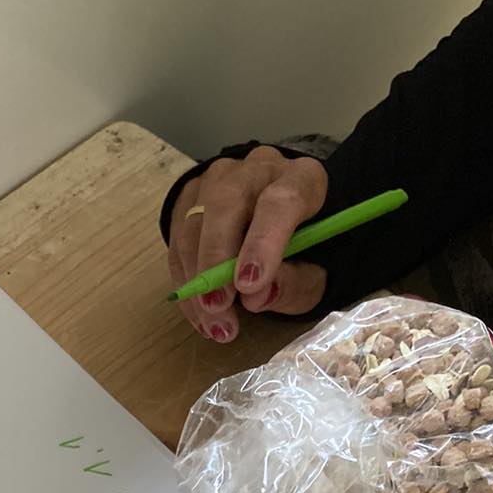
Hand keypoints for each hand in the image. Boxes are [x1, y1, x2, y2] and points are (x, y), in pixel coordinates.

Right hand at [168, 148, 328, 344]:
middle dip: (216, 261)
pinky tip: (200, 313)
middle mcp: (258, 169)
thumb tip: (256, 297)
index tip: (249, 286)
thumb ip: (294, 284)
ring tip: (213, 323)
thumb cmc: (306, 252)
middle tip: (218, 307)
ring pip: (194, 224)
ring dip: (196, 281)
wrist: (281, 230)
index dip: (262, 244)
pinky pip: (178, 241)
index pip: (279, 202)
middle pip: (225, 203)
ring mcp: (219, 180)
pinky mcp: (191, 200)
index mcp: (302, 179)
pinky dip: (185, 282)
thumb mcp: (315, 274)